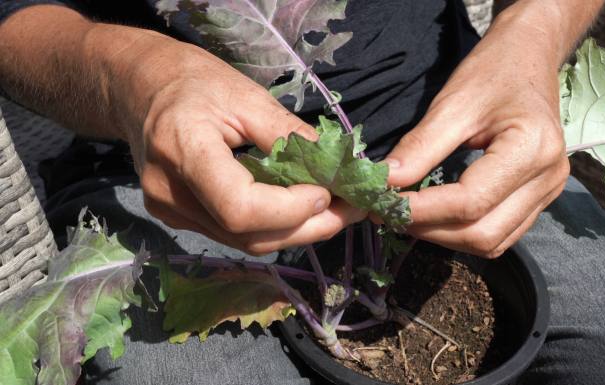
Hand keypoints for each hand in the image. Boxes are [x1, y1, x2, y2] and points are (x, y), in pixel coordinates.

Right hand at [114, 39, 363, 254]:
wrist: (139, 88)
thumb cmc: (191, 80)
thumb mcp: (245, 94)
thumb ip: (288, 134)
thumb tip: (334, 165)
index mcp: (182, 151)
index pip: (241, 209)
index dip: (290, 209)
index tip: (326, 192)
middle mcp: (170, 194)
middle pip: (248, 236)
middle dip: (307, 228)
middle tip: (349, 210)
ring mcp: (170, 212)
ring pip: (245, 243)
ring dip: (295, 231)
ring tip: (333, 211)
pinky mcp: (177, 218)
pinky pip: (234, 234)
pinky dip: (272, 226)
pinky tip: (297, 209)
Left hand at [384, 23, 569, 257]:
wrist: (529, 56)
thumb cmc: (493, 71)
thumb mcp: (452, 104)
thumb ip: (419, 147)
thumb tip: (385, 183)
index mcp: (532, 149)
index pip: (470, 201)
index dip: (421, 210)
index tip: (381, 205)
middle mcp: (548, 179)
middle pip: (482, 233)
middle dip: (430, 230)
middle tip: (389, 214)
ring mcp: (549, 192)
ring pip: (491, 242)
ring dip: (444, 237)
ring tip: (408, 216)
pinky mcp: (540, 198)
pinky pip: (500, 234)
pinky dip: (463, 232)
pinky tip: (435, 216)